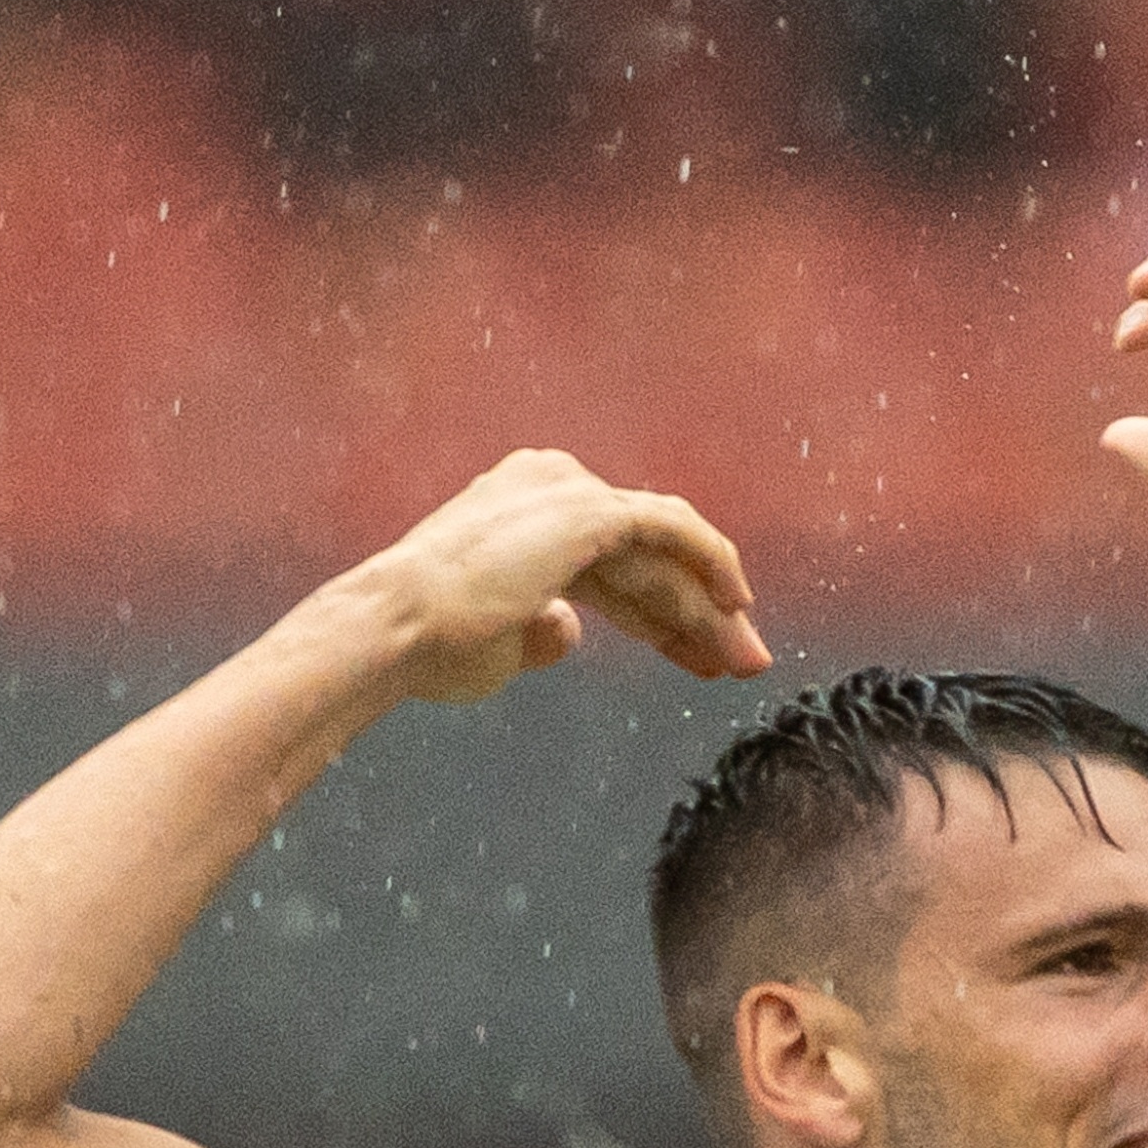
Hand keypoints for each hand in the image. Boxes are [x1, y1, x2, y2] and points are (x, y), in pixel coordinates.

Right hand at [346, 449, 767, 704]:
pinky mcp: (589, 510)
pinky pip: (671, 528)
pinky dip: (709, 559)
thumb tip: (570, 629)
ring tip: (747, 659)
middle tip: (741, 660)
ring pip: (662, 553)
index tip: (693, 657)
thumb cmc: (434, 644)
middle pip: (643, 558)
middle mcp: (547, 487)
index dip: (657, 615)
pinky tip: (736, 602)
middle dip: (694, 614)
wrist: (400, 630)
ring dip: (708, 607)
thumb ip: (542, 627)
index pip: (609, 566)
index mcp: (520, 514)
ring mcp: (567, 492)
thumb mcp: (500, 638)